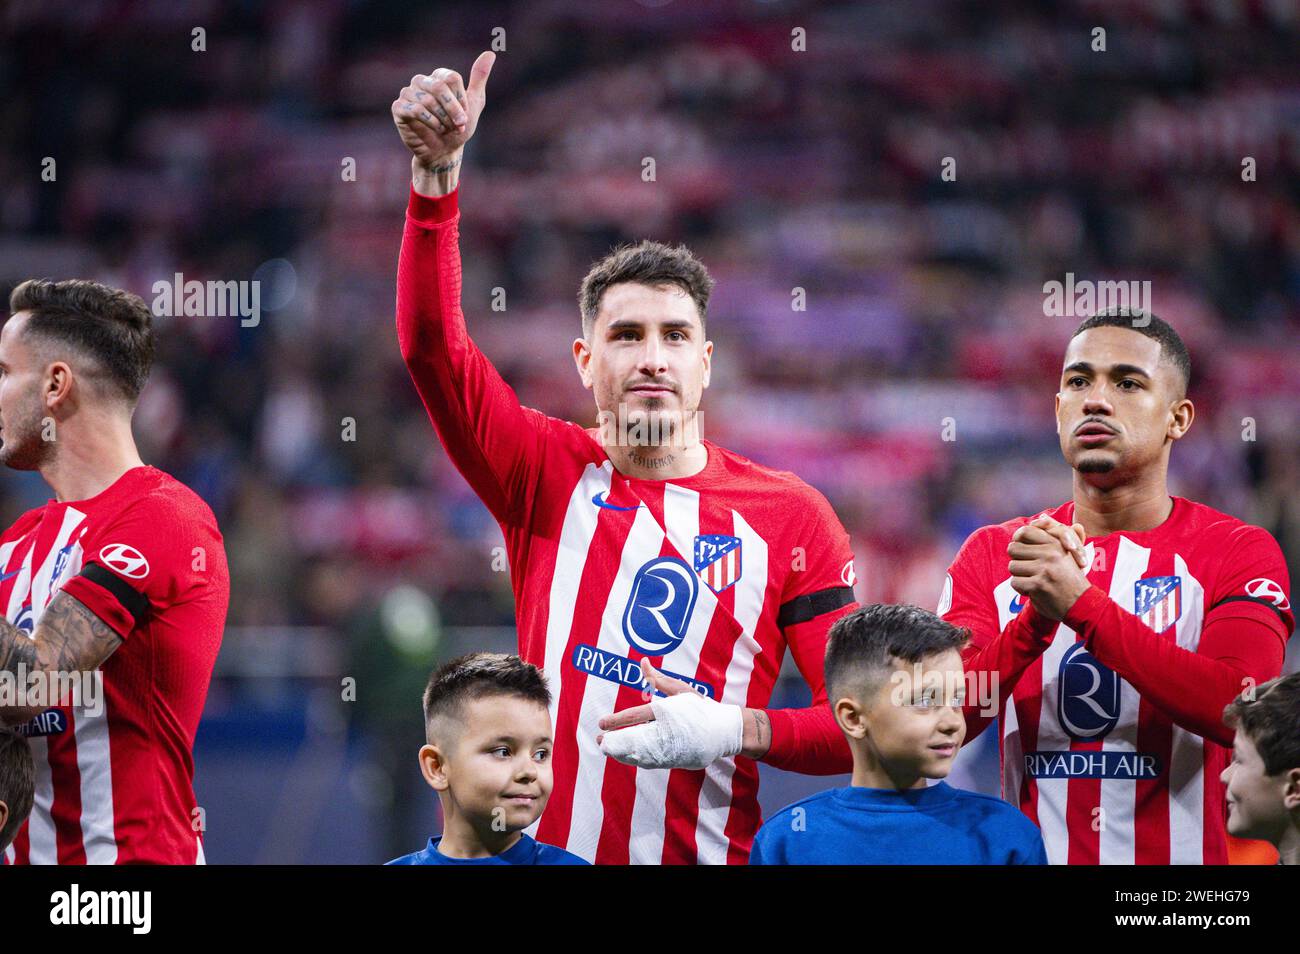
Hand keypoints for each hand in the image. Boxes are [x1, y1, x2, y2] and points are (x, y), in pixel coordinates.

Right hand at [392, 51, 494, 183]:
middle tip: (458, 125)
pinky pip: (414, 110)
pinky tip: (435, 129)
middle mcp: (421, 81)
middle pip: (439, 87)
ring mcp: (408, 93)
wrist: (444, 151)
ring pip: (428, 100)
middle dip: (453, 110)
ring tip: (445, 129)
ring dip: (442, 120)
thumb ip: (479, 78)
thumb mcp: (474, 103)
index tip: (464, 116)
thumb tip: (490, 53)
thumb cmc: (458, 128)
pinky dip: (429, 122)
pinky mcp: (399, 108)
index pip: (451, 78)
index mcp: (438, 77)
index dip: (461, 100)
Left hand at [597, 659, 743, 769]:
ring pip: (639, 754)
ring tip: (609, 749)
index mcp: (666, 711)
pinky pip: (650, 762)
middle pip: (634, 739)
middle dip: (614, 741)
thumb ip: (658, 679)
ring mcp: (670, 748)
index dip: (616, 721)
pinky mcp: (674, 760)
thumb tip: (643, 662)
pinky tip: (626, 757)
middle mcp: (666, 731)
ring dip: (622, 753)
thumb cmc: (700, 707)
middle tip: (600, 741)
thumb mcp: (681, 689)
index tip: (601, 724)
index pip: (636, 716)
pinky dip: (636, 760)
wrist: (724, 732)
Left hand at [1007, 517, 1090, 620]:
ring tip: (1033, 580)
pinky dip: (1021, 589)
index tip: (1021, 549)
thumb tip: (1043, 517)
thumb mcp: (1069, 554)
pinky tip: (1033, 591)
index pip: (1025, 531)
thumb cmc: (1072, 579)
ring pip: (1013, 566)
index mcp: (1056, 544)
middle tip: (1028, 569)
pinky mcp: (1038, 585)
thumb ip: (1057, 535)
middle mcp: (1050, 553)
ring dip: (1020, 576)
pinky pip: (1015, 582)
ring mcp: (1044, 569)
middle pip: (1013, 548)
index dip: (1018, 540)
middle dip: (1017, 560)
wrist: (1082, 604)